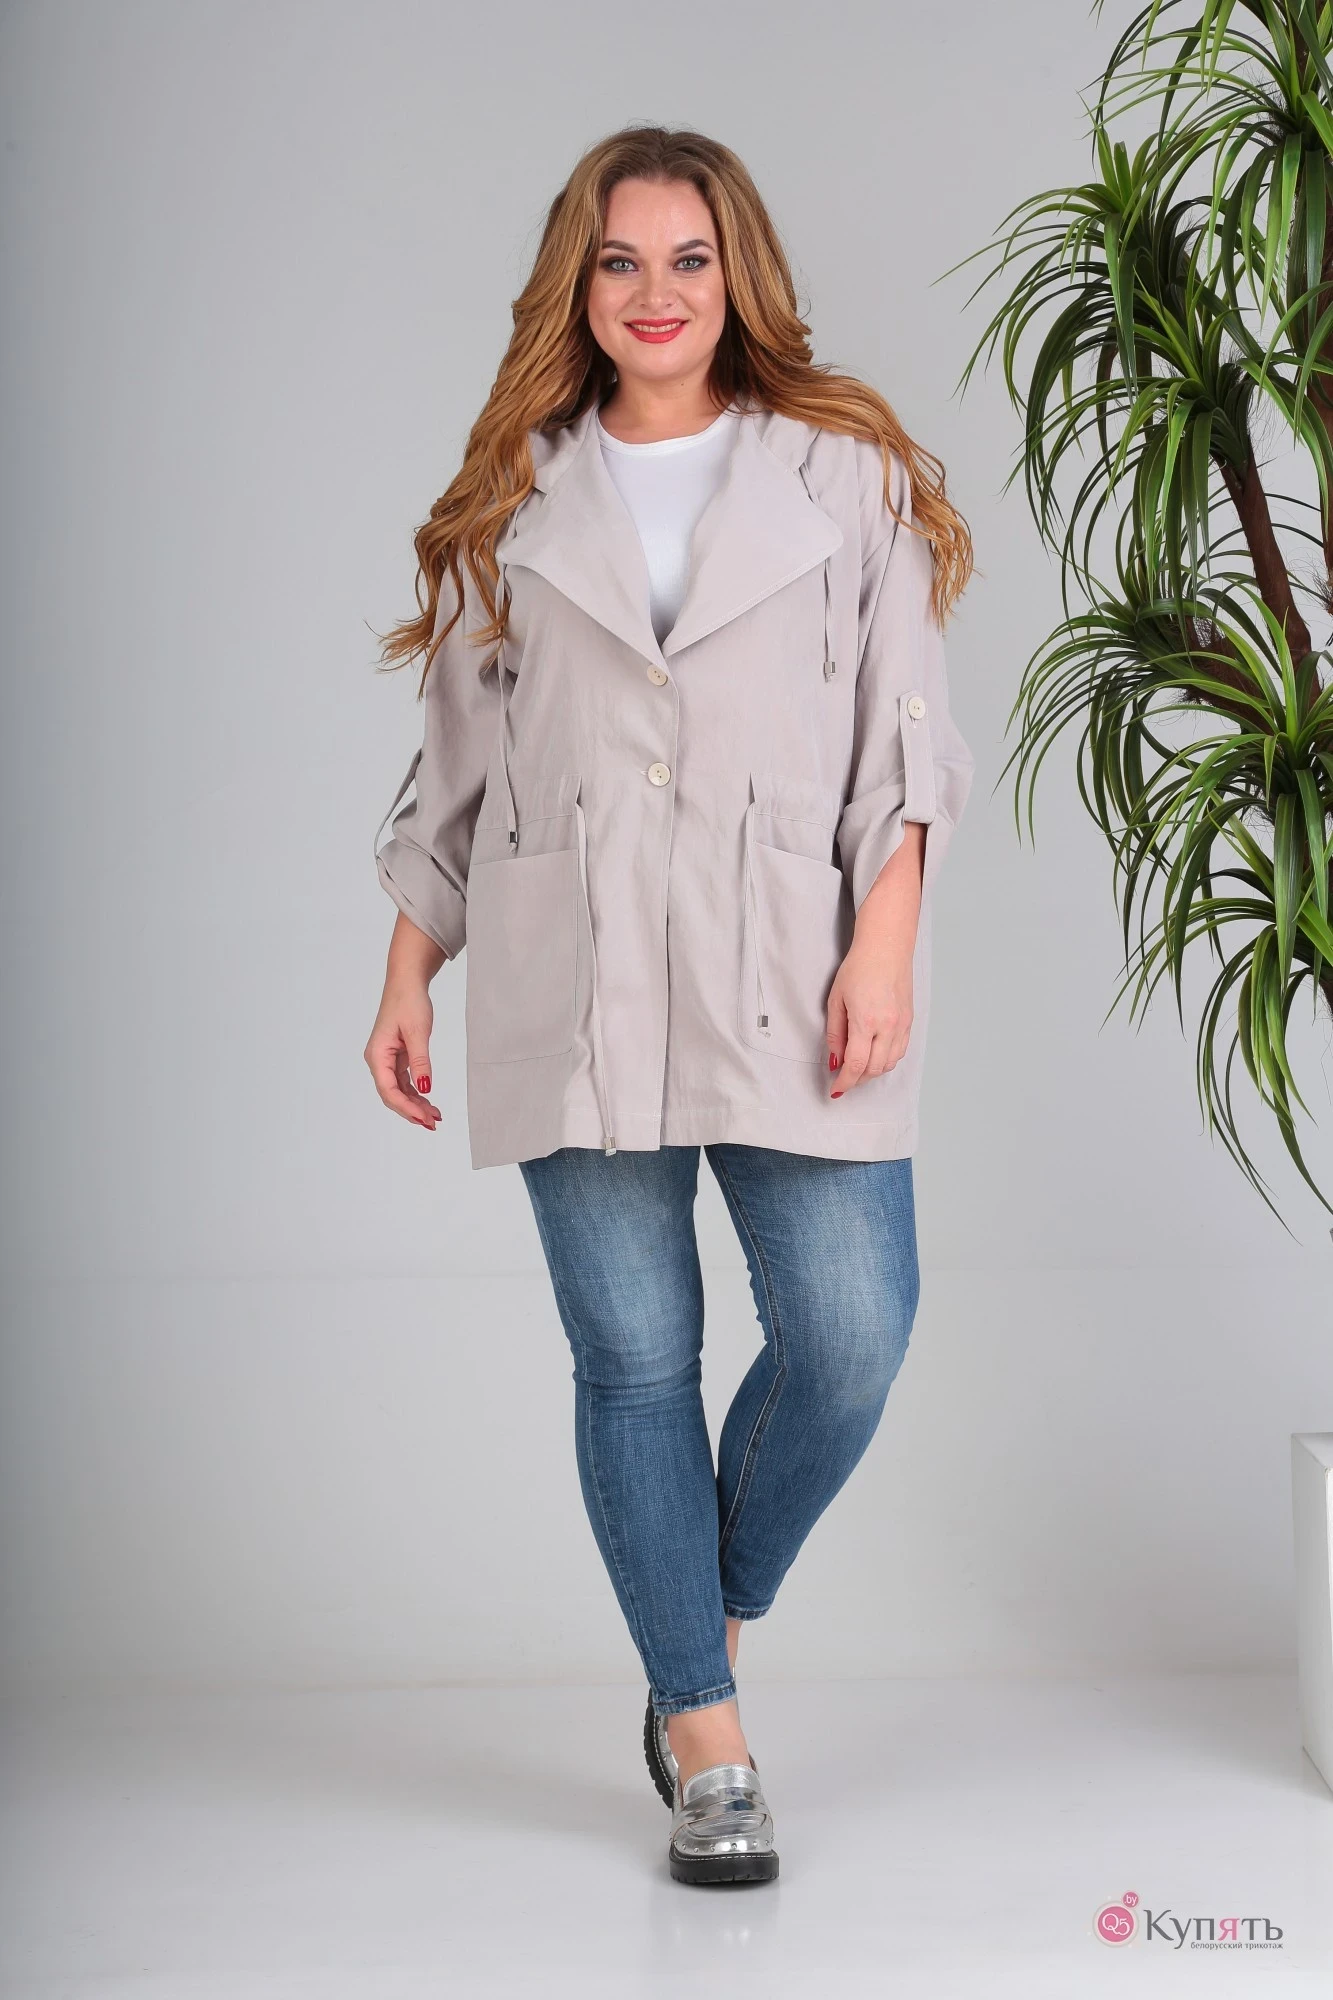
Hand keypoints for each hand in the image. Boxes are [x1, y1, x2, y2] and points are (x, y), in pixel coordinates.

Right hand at [365, 976, 441, 1128]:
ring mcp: (386, 1059)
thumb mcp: (418, 1032)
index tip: (425, 1118)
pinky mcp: (396, 1057)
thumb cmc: (409, 1002)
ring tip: (435, 1116)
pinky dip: (416, 1092)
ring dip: (415, 1104)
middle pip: (391, 1095)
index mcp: (377, 1055)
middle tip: (433, 1123)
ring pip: (398, 1091)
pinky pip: (403, 1081)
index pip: (388, 1090)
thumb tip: (425, 1088)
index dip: (406, 1107)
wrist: (407, 983)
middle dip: (411, 1111)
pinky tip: (428, 1101)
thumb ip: (421, 1062)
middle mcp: (378, 1060)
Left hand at [825, 936, 913, 1096]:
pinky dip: (886, 1060)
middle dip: (857, 1080)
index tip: (836, 1088)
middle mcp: (888, 1026)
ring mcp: (902, 1025)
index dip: (845, 1082)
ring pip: (889, 1064)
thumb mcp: (836, 1000)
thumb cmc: (859, 968)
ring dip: (872, 1072)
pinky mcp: (909, 1021)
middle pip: (874, 1069)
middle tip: (843, 1079)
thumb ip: (835, 1034)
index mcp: (866, 1021)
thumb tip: (835, 1060)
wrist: (886, 948)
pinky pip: (900, 1051)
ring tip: (857, 1068)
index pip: (856, 1065)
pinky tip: (875, 1056)